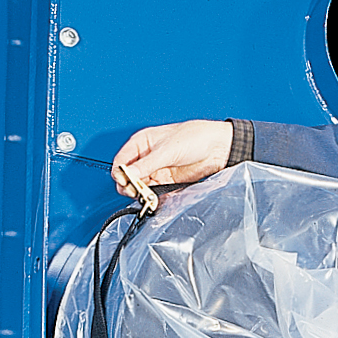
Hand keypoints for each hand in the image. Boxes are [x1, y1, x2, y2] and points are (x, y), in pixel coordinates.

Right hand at [111, 120, 233, 200]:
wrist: (217, 148)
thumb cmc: (195, 138)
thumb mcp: (167, 150)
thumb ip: (148, 164)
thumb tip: (129, 174)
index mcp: (142, 143)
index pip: (122, 160)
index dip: (120, 172)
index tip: (125, 181)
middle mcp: (147, 157)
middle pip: (129, 176)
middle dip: (129, 185)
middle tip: (136, 191)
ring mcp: (157, 170)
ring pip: (140, 186)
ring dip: (141, 193)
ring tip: (146, 196)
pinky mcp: (168, 182)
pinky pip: (154, 192)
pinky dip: (152, 197)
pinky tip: (154, 199)